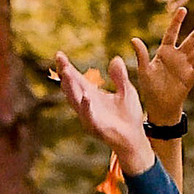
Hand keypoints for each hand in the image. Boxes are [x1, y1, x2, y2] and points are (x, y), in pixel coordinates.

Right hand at [53, 50, 152, 172]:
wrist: (134, 138)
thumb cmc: (129, 116)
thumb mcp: (127, 91)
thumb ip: (120, 76)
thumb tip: (115, 59)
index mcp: (92, 94)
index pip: (77, 78)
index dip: (67, 67)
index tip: (59, 54)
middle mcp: (86, 104)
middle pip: (72, 87)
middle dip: (65, 74)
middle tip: (60, 60)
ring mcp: (89, 116)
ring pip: (76, 100)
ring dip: (71, 87)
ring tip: (66, 72)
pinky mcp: (96, 127)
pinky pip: (89, 116)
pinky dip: (86, 106)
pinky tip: (86, 96)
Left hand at [129, 1, 193, 131]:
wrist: (159, 106)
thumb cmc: (150, 88)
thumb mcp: (144, 70)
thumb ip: (141, 55)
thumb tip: (133, 39)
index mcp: (164, 52)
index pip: (172, 33)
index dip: (177, 22)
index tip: (183, 9)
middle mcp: (177, 57)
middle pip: (191, 39)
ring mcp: (185, 67)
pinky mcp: (190, 78)